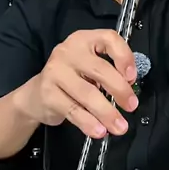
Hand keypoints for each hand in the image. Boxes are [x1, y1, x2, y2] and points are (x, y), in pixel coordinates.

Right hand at [17, 30, 137, 138]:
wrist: (36, 95)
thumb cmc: (70, 79)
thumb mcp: (89, 67)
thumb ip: (109, 72)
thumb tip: (129, 91)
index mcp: (84, 40)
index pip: (108, 39)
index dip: (124, 56)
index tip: (132, 77)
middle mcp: (68, 51)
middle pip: (100, 69)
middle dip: (120, 90)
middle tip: (131, 106)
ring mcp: (55, 72)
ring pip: (88, 93)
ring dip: (107, 113)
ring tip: (119, 126)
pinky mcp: (48, 93)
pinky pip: (74, 110)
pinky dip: (89, 122)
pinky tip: (99, 130)